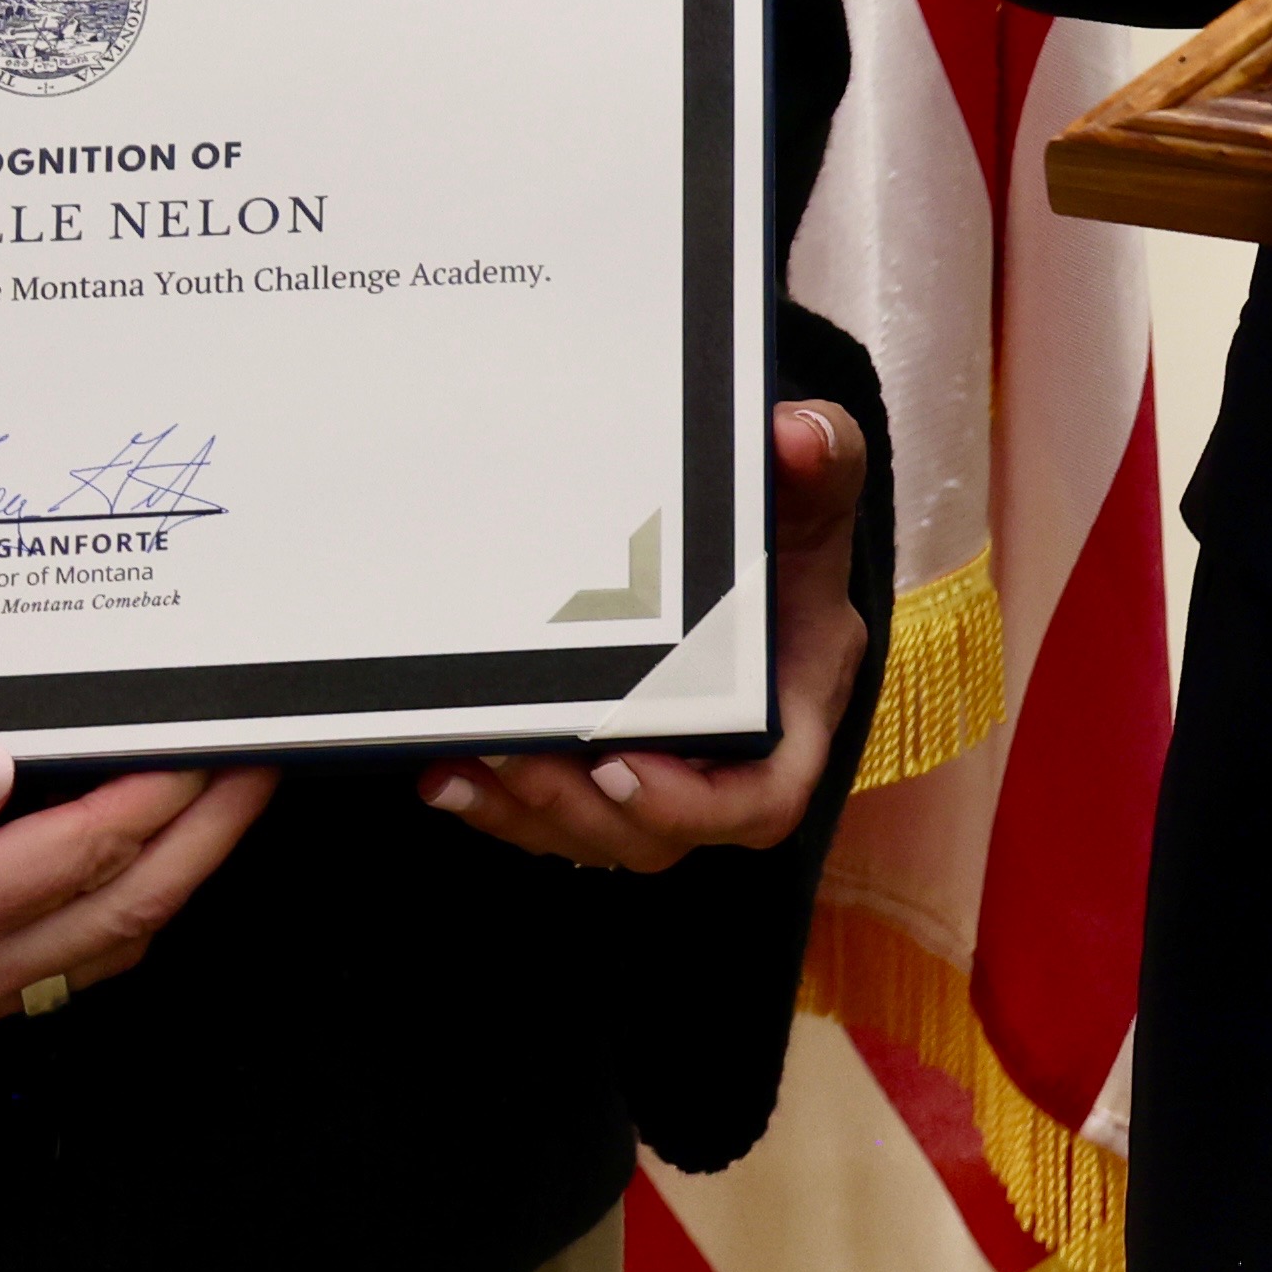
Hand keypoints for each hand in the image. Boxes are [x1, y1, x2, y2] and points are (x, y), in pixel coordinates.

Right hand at [0, 739, 273, 1056]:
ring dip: (163, 876)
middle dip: (203, 837)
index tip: (235, 738)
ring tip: (215, 798)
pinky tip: (114, 859)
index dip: (174, 795)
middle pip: (113, 914)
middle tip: (266, 761)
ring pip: (86, 947)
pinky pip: (36, 965)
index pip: (82, 856)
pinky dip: (101, 908)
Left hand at [422, 398, 880, 871]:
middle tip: (515, 755)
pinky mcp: (610, 759)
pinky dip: (499, 804)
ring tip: (470, 761)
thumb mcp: (821, 477)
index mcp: (792, 706)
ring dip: (529, 812)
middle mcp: (732, 756)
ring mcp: (667, 766)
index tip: (616, 762)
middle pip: (661, 836)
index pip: (763, 800)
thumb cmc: (793, 513)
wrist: (752, 521)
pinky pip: (556, 814)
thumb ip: (825, 457)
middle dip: (580, 810)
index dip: (688, 805)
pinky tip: (445, 772)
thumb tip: (796, 435)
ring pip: (599, 834)